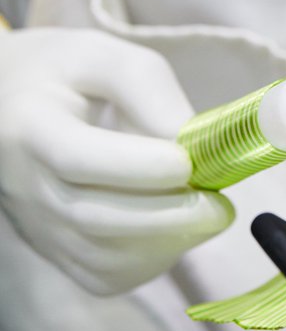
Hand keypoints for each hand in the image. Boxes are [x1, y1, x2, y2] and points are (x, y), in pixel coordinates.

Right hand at [0, 27, 232, 293]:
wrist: (10, 105)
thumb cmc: (65, 73)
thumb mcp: (104, 55)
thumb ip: (150, 89)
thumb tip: (195, 140)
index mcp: (30, 125)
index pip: (76, 157)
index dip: (134, 167)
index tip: (188, 162)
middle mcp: (25, 185)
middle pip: (92, 216)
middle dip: (165, 215)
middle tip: (220, 204)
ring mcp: (37, 226)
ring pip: (101, 257)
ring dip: (165, 242)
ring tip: (208, 212)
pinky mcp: (55, 251)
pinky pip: (104, 275)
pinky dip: (151, 261)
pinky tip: (181, 229)